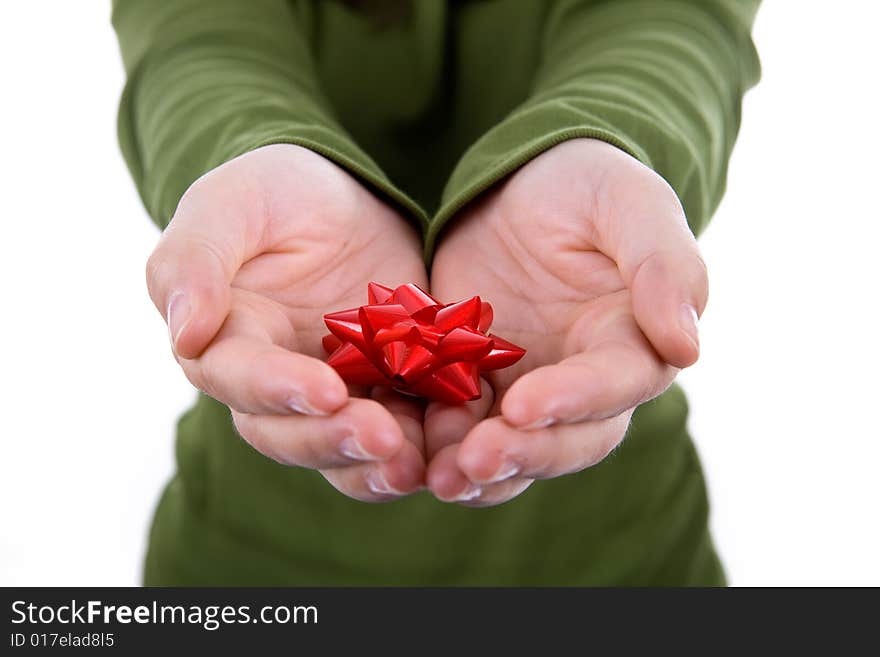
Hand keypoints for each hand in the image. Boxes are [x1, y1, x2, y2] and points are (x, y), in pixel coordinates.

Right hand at [146, 144, 426, 500]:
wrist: (343, 197)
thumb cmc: (274, 192)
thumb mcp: (230, 203)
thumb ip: (194, 260)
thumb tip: (185, 335)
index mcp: (228, 339)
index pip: (240, 379)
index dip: (278, 390)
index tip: (326, 392)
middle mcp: (275, 381)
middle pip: (289, 433)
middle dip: (333, 440)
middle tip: (383, 438)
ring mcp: (335, 390)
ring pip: (343, 448)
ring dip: (376, 464)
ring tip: (415, 466)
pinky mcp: (386, 387)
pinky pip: (402, 427)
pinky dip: (424, 442)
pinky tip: (452, 441)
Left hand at [425, 139, 707, 505]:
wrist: (520, 187)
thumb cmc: (585, 186)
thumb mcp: (627, 202)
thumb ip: (663, 264)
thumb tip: (687, 346)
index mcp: (632, 341)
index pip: (615, 385)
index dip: (576, 400)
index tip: (527, 406)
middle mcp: (584, 381)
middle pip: (567, 439)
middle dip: (524, 454)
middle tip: (475, 462)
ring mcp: (528, 388)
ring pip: (515, 448)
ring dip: (480, 470)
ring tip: (441, 478)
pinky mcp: (477, 384)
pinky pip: (460, 425)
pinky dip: (438, 443)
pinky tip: (408, 448)